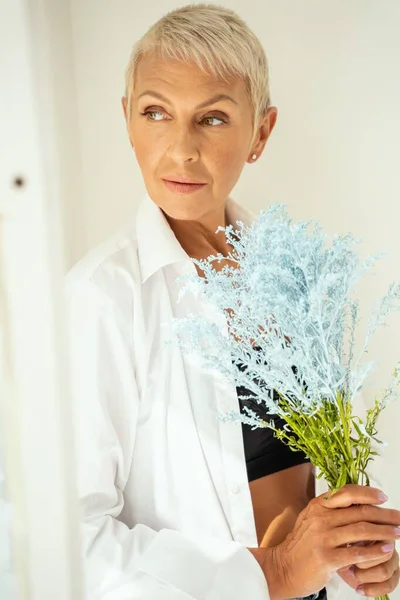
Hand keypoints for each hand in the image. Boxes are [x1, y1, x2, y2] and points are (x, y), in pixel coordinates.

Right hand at [257, 484, 399, 599]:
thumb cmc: (301, 545)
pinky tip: (386, 549)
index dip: (368, 493)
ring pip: (362, 530)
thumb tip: (358, 502)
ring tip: (397, 533)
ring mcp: (323, 538)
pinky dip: (375, 551)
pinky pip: (357, 553)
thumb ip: (330, 510)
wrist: (283, 568)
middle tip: (399, 518)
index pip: (347, 493)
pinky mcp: (327, 558)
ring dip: (384, 532)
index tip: (383, 497)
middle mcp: (320, 518)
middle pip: (359, 512)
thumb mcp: (311, 519)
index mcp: (317, 505)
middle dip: (384, 515)